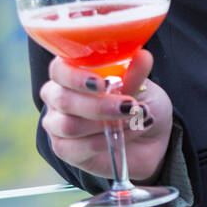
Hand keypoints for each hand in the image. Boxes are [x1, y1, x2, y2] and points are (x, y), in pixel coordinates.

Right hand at [40, 48, 173, 182]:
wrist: (150, 138)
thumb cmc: (138, 103)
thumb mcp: (141, 86)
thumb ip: (135, 75)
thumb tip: (142, 56)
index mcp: (71, 72)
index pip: (59, 70)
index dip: (75, 77)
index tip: (102, 84)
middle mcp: (57, 96)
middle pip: (63, 99)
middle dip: (99, 105)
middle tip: (130, 105)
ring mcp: (57, 125)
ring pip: (68, 125)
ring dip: (105, 123)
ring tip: (134, 119)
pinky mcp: (64, 150)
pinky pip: (76, 148)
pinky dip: (104, 141)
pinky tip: (125, 135)